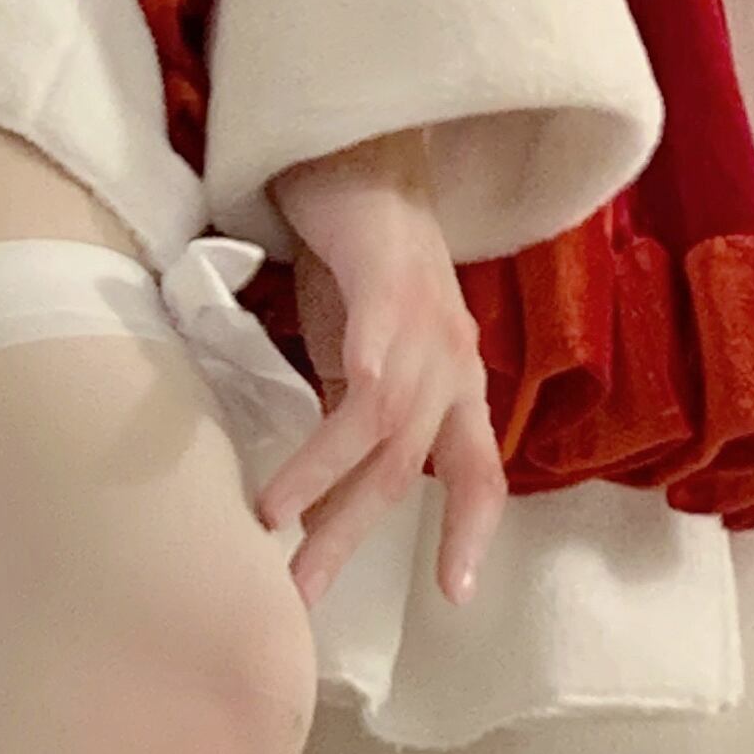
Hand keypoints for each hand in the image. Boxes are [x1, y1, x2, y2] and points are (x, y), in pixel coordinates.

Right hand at [258, 134, 506, 611]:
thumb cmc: (357, 258)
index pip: (479, 471)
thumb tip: (317, 498)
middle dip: (353, 534)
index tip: (453, 597)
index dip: (469, 532)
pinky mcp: (387, 280)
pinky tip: (323, 429)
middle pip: (410, 467)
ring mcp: (426, 320)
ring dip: (326, 481)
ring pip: (384, 427)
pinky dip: (353, 395)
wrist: (361, 155)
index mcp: (456, 379)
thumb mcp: (364, 349)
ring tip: (274, 522)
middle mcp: (454, 358)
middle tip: (304, 593)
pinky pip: (375, 353)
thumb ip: (358, 412)